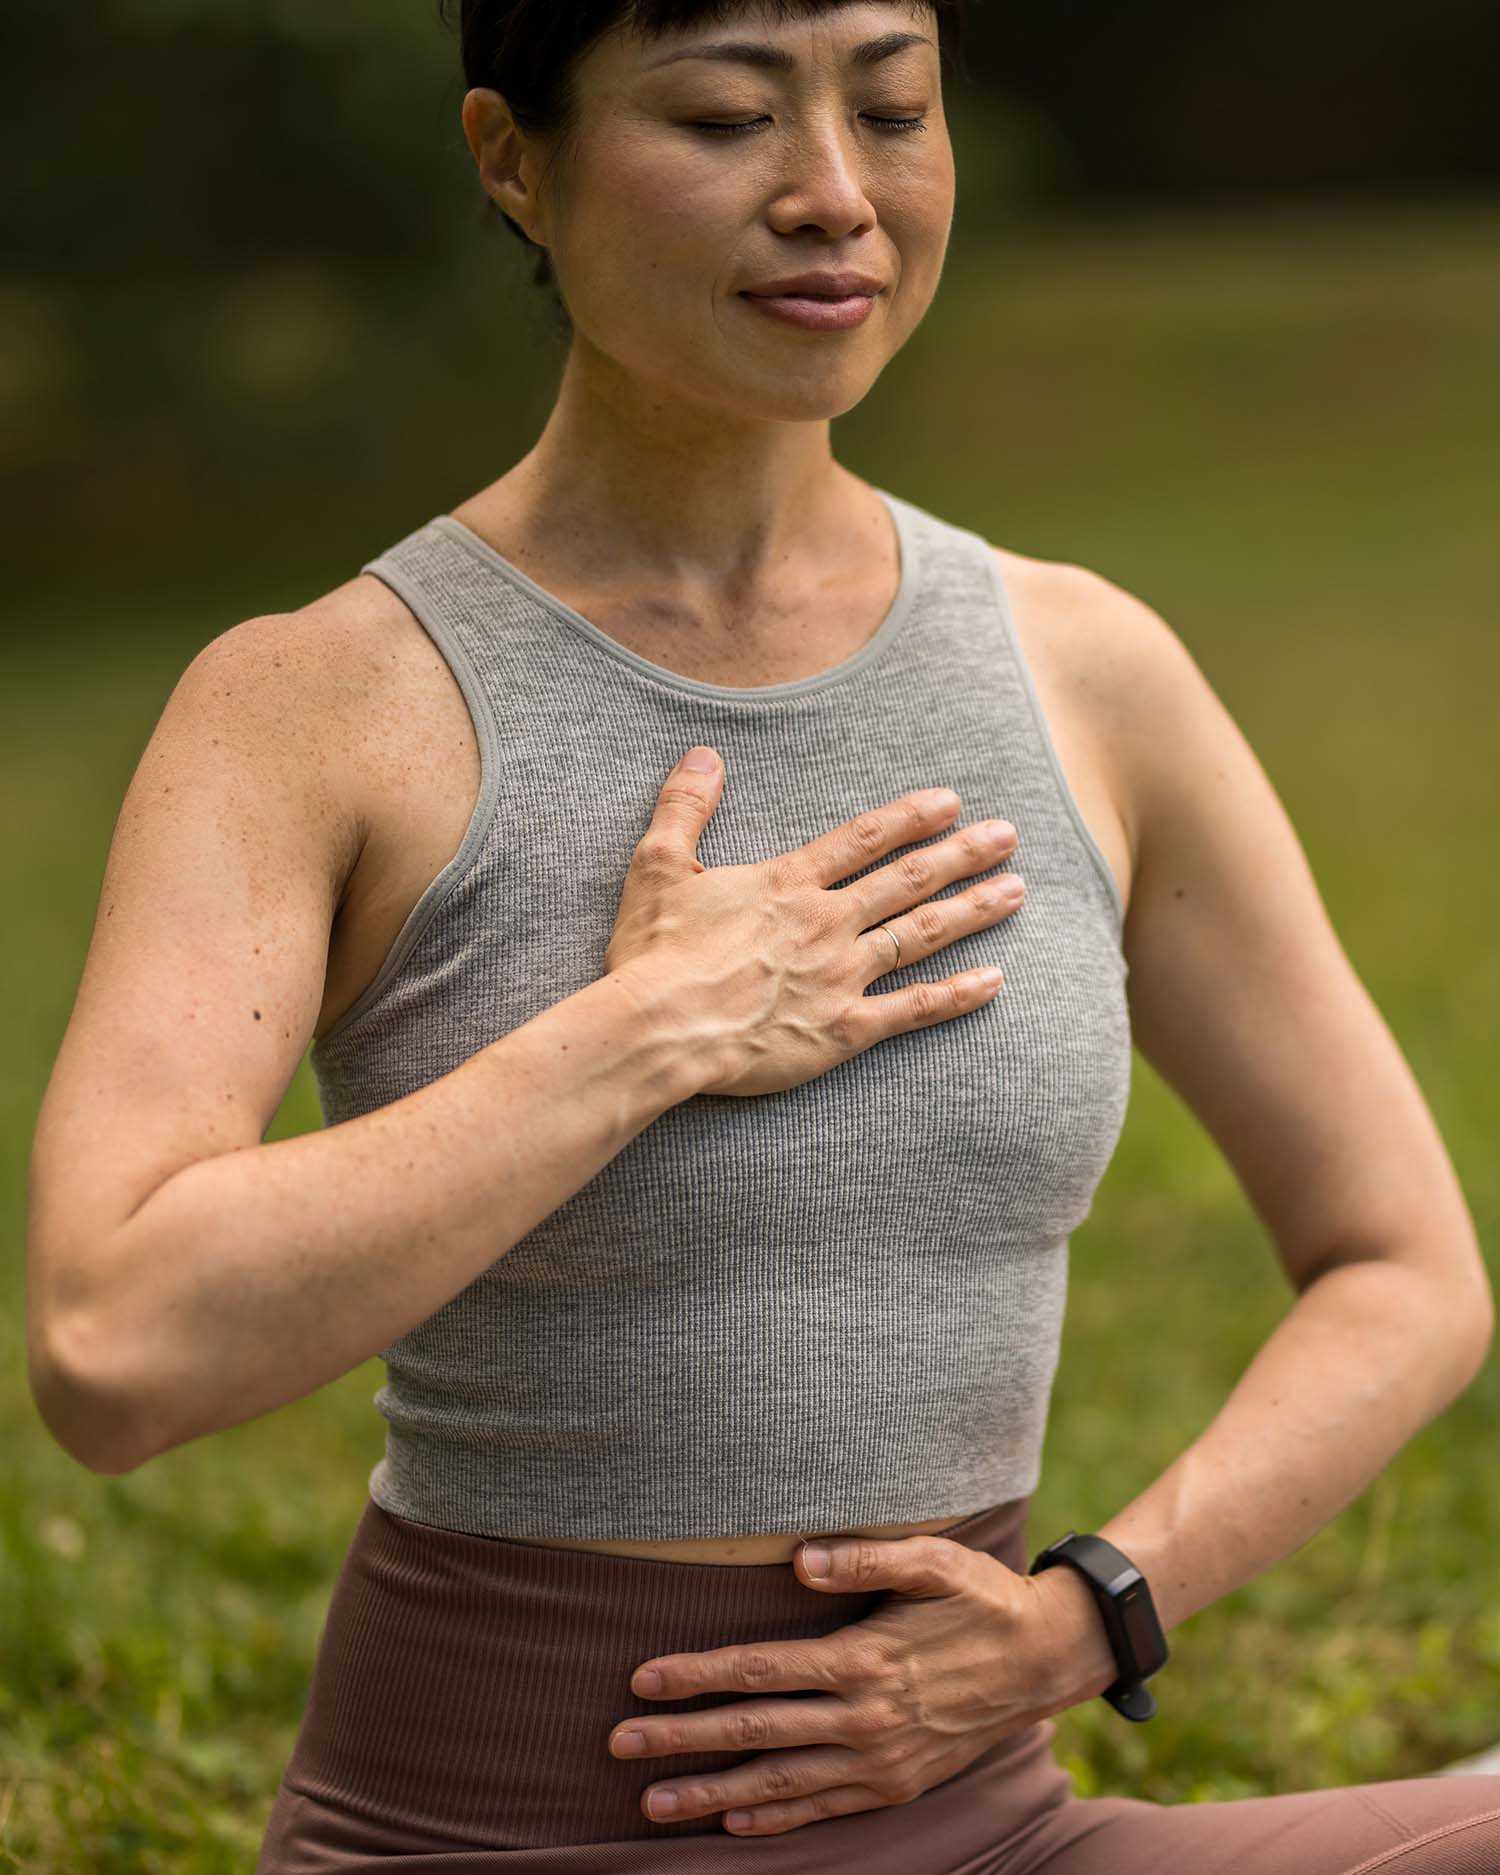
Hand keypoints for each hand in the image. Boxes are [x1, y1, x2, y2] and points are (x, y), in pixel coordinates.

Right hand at [605, 747, 1024, 1098]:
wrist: (657, 1029)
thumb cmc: (653, 953)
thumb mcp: (657, 866)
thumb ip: (685, 807)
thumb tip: (705, 755)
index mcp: (788, 883)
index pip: (863, 839)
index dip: (910, 817)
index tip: (951, 801)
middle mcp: (826, 922)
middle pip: (909, 880)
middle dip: (963, 854)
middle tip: (1009, 836)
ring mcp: (841, 976)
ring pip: (922, 934)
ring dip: (973, 911)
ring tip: (1016, 892)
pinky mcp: (843, 1030)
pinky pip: (912, 1009)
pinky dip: (956, 995)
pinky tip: (995, 981)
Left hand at [608, 1531, 1118, 1834]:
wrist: (1046, 1660)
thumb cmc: (982, 1598)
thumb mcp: (934, 1561)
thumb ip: (864, 1558)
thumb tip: (798, 1558)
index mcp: (862, 1660)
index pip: (759, 1671)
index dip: (696, 1675)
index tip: (642, 1680)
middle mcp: (864, 1719)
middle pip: (753, 1732)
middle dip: (681, 1739)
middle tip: (618, 1745)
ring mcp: (879, 1761)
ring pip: (779, 1784)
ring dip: (712, 1795)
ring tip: (653, 1803)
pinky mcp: (895, 1785)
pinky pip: (823, 1809)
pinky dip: (775, 1820)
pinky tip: (734, 1826)